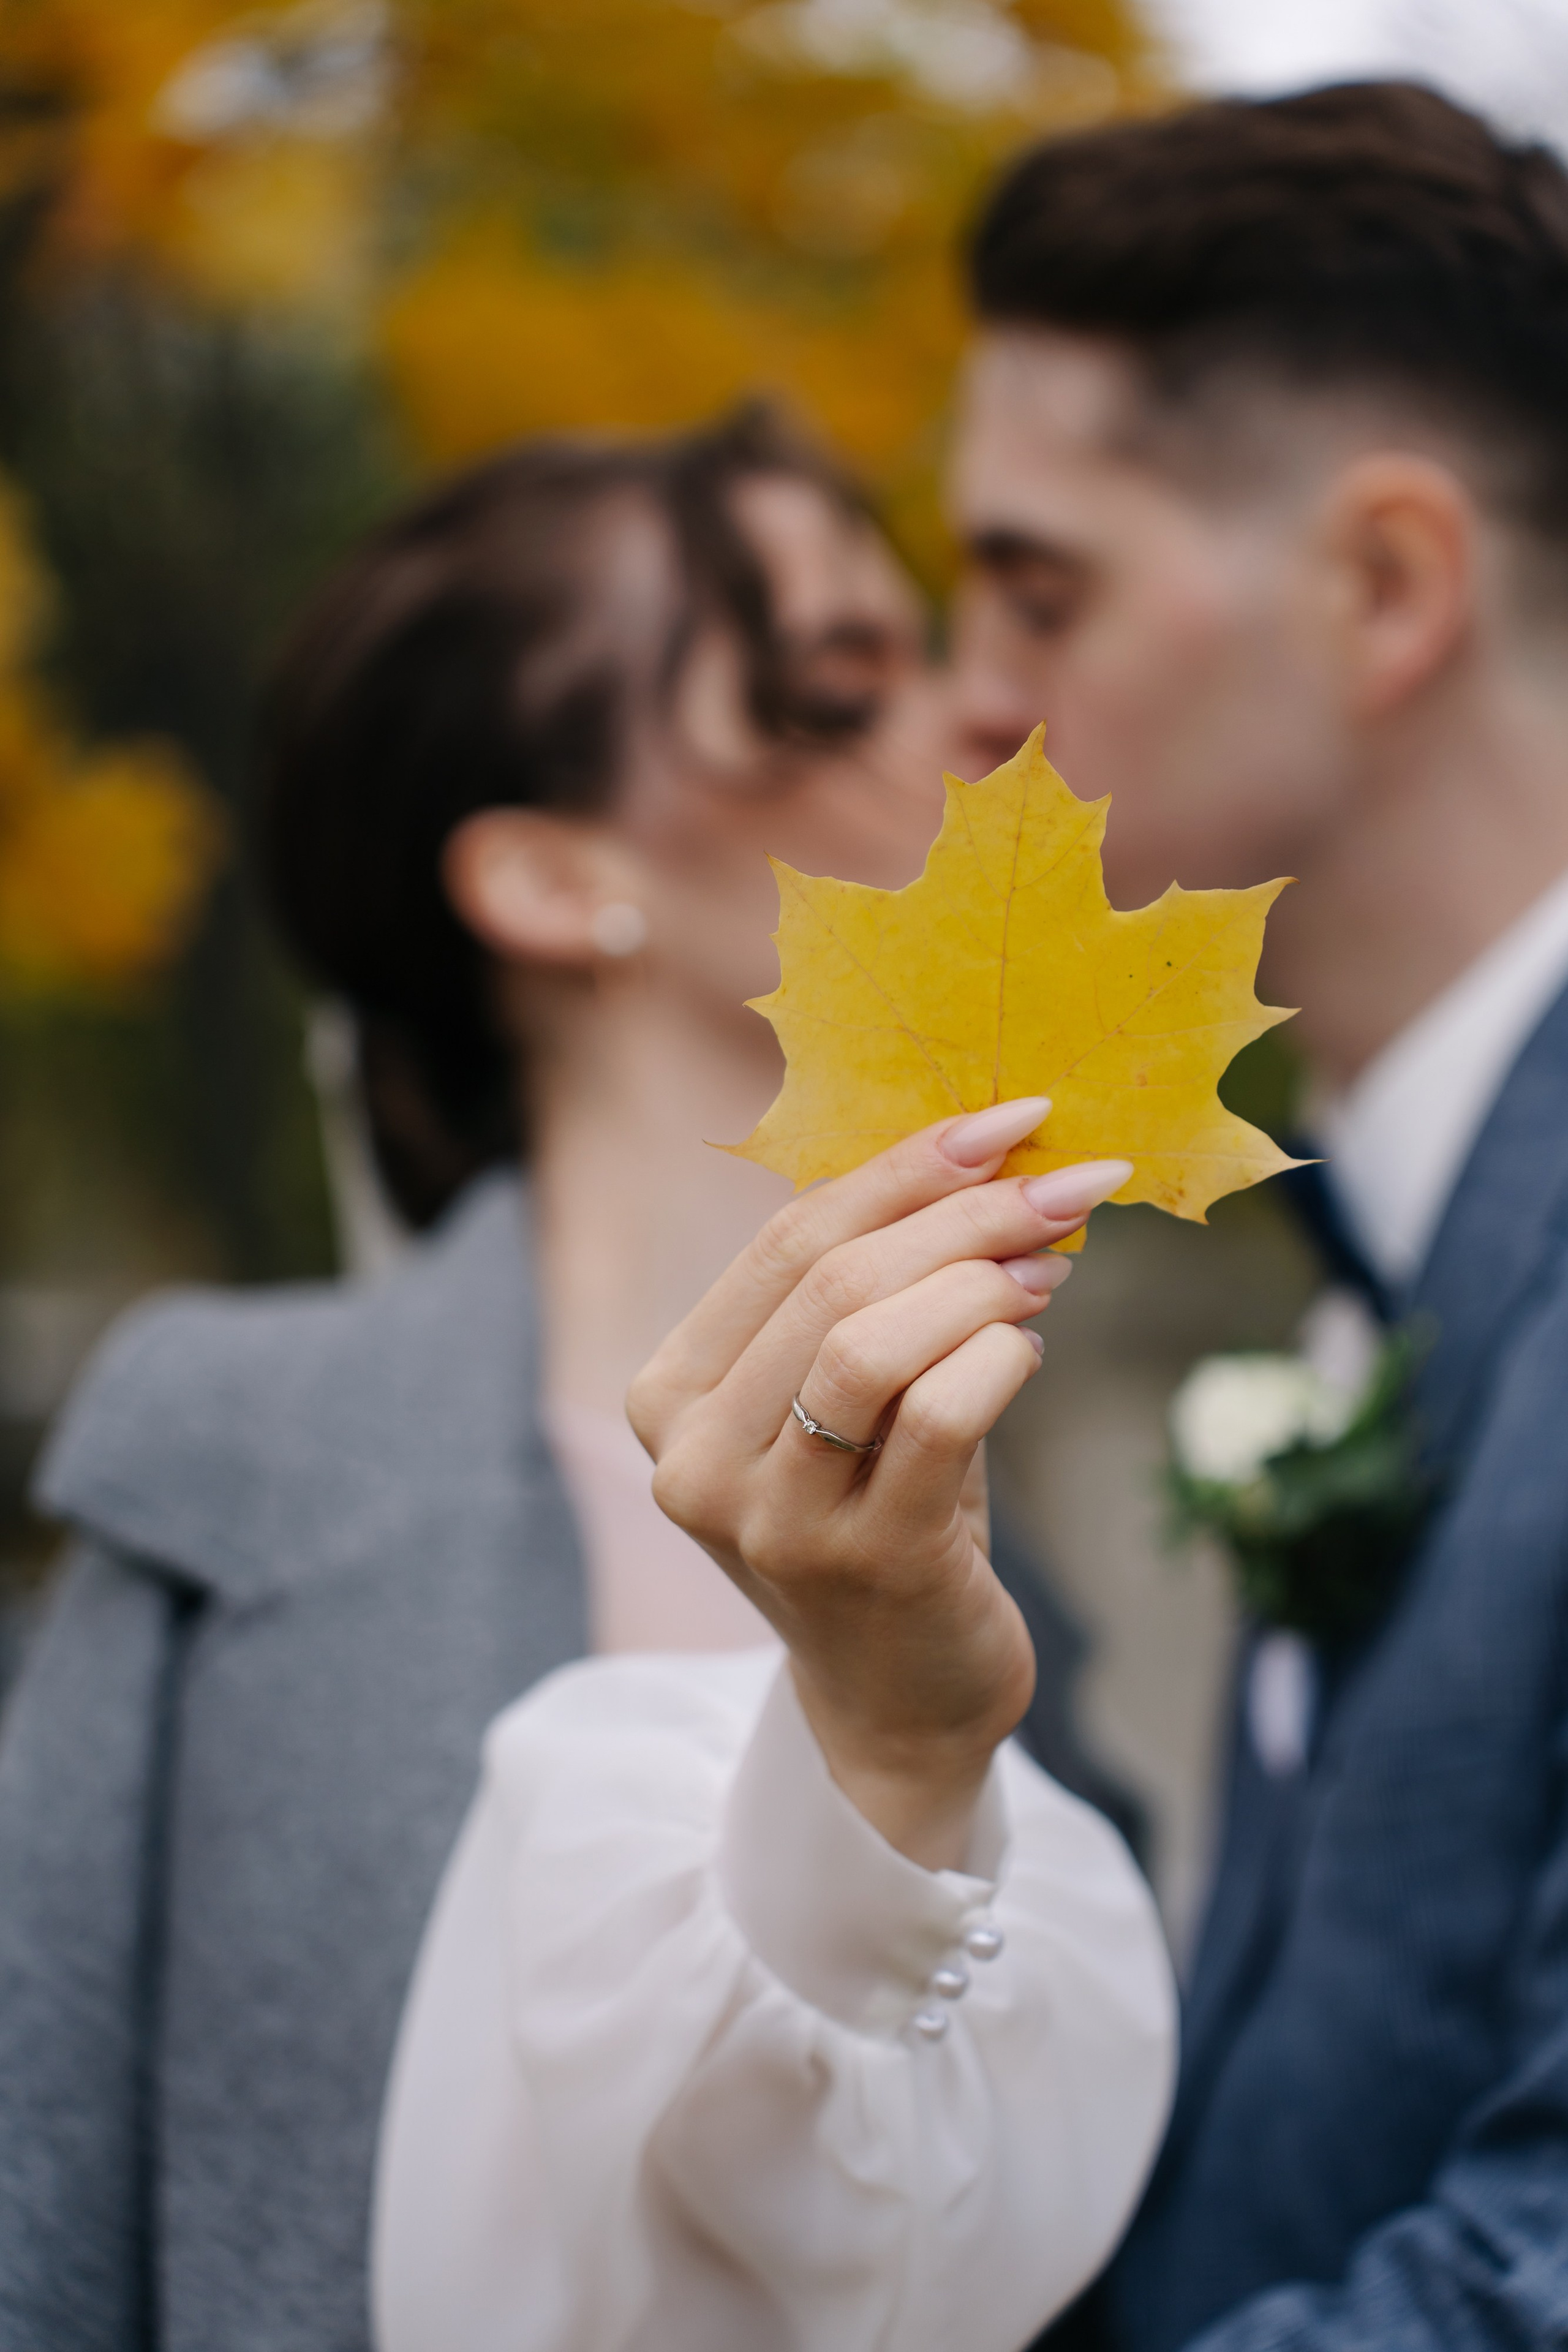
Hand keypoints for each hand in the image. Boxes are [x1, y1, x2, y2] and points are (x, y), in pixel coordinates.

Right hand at [628, 1099, 1130, 1868]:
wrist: (903, 1703)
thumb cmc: (886, 1518)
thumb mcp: (853, 1401)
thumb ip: (880, 1293)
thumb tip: (992, 1160)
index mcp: (669, 1396)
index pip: (786, 1241)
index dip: (903, 1166)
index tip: (1007, 1120)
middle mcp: (694, 1459)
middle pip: (830, 1281)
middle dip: (961, 1210)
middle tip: (1062, 1182)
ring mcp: (770, 1521)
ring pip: (869, 1342)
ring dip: (980, 1279)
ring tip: (1053, 1261)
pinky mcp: (862, 1565)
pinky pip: (939, 1418)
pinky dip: (999, 1356)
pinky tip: (1035, 1342)